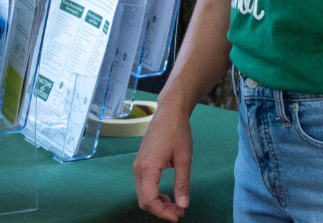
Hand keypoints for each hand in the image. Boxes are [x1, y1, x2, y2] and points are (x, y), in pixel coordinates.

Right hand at [133, 100, 193, 220]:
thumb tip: (183, 205)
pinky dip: (154, 194)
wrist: (169, 111)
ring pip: (142, 194)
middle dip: (160, 210)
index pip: (149, 200)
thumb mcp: (184, 159)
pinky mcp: (141, 162)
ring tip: (176, 205)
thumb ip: (182, 183)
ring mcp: (138, 165)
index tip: (178, 216)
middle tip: (179, 213)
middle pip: (143, 200)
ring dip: (157, 203)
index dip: (162, 213)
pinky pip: (143, 185)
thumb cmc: (177, 131)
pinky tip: (167, 194)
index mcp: (148, 168)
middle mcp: (138, 168)